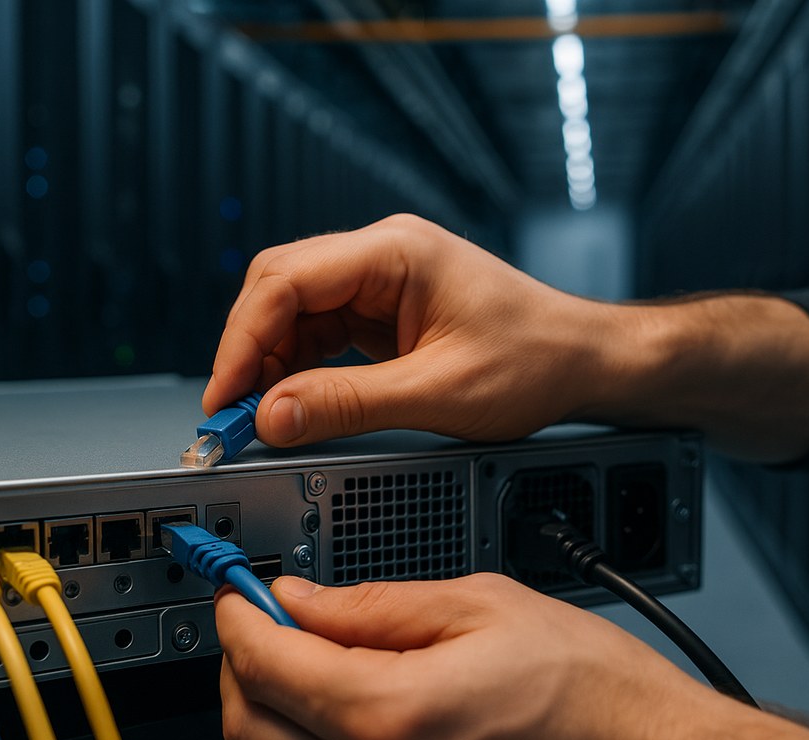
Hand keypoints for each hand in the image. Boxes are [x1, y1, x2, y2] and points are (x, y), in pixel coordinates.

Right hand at [205, 214, 628, 445]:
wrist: (584, 360)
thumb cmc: (536, 359)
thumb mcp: (437, 392)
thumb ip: (348, 404)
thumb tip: (272, 417)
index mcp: (396, 253)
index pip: (288, 280)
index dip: (243, 340)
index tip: (224, 395)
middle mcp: (382, 257)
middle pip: (280, 289)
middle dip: (248, 351)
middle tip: (229, 412)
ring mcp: (381, 283)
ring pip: (295, 314)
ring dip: (270, 364)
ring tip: (255, 417)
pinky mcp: (384, 312)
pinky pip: (322, 334)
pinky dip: (298, 370)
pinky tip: (289, 402)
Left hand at [214, 573, 730, 739]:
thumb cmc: (590, 689)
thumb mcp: (479, 605)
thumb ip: (373, 605)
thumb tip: (301, 597)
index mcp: (389, 714)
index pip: (265, 662)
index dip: (237, 611)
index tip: (237, 583)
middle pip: (248, 724)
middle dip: (238, 660)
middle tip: (262, 611)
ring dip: (266, 702)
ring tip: (303, 646)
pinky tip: (339, 696)